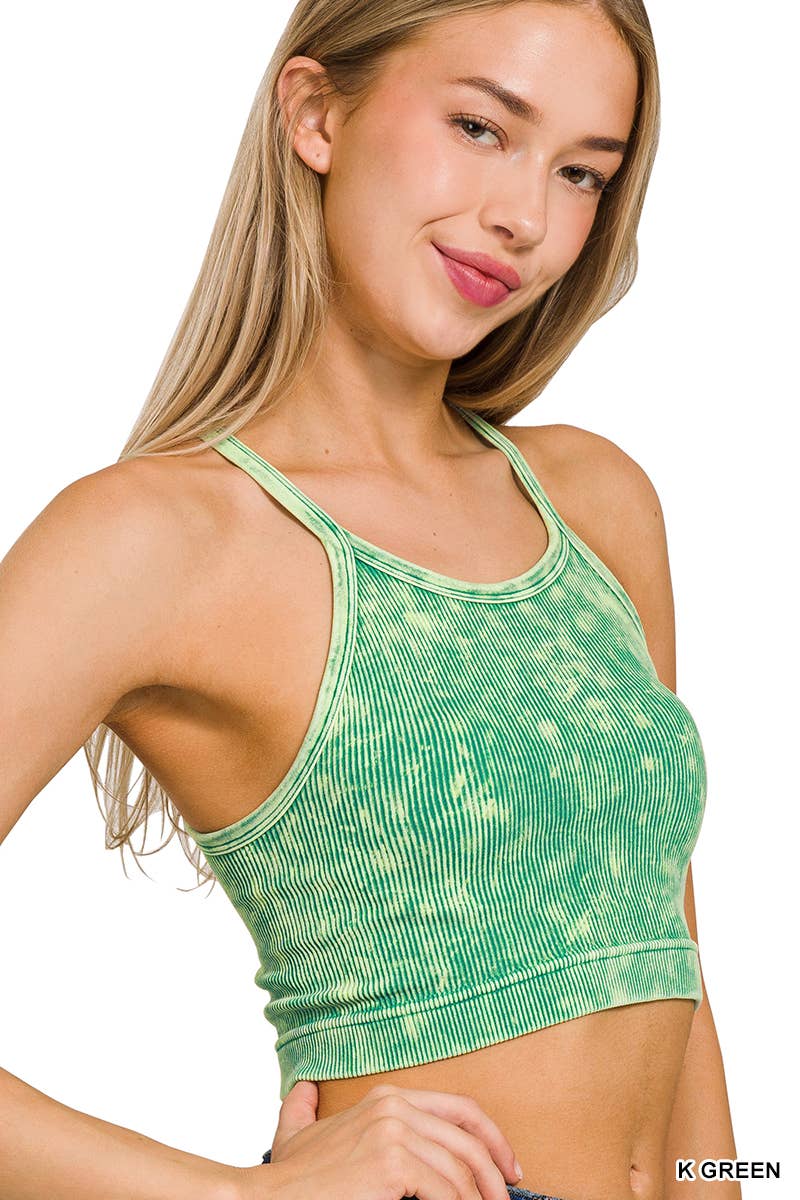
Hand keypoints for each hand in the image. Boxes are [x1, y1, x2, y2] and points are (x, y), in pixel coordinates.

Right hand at [236, 1079, 522, 1199]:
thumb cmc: (288, 1181)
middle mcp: (394, 1105)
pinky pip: (447, 1190)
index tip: (510, 1169)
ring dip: (480, 1199)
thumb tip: (305, 1089)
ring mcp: (393, 1131)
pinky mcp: (393, 1162)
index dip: (493, 1139)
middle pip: (470, 1139)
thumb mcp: (298, 1131)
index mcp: (386, 1097)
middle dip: (497, 1175)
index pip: (462, 1110)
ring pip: (462, 1170)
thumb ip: (304, 1107)